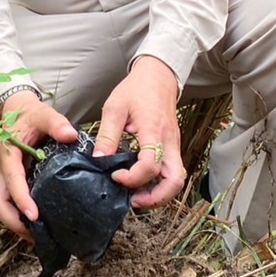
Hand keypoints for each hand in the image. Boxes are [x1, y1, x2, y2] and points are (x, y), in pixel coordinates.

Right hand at [0, 92, 77, 239]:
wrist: (16, 109)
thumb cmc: (29, 114)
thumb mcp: (43, 114)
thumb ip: (56, 123)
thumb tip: (70, 135)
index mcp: (8, 153)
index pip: (11, 180)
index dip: (21, 199)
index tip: (34, 215)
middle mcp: (0, 167)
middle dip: (12, 221)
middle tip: (33, 234)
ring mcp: (2, 175)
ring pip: (0, 205)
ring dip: (14, 221)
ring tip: (35, 234)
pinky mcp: (7, 180)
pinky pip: (7, 201)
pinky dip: (16, 214)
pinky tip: (34, 223)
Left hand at [94, 56, 184, 209]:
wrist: (158, 75)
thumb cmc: (137, 89)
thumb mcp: (115, 108)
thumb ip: (107, 135)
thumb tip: (99, 160)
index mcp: (154, 131)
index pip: (150, 166)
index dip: (132, 178)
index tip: (115, 175)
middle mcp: (169, 141)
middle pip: (175, 180)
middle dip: (156, 198)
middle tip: (133, 201)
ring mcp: (174, 144)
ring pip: (176, 179)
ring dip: (159, 194)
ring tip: (137, 197)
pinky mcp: (172, 146)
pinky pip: (171, 171)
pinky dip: (159, 183)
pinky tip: (141, 183)